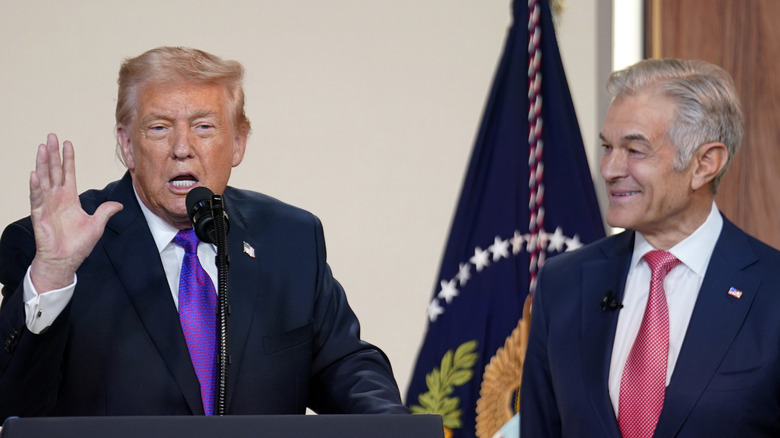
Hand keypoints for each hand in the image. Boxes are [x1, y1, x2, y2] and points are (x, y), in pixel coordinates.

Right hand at [28, 134, 122, 292]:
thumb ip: (106, 211)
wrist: (65, 261)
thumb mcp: (97, 225)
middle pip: (54, 171)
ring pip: (44, 180)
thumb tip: (119, 204)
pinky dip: (35, 186)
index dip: (68, 158)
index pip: (68, 173)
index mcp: (70, 198)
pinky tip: (35, 174)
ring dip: (43, 164)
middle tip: (50, 136)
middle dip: (53, 154)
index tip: (67, 143)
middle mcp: (57, 198)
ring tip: (42, 148)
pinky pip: (36, 198)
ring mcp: (46, 205)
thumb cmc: (78, 244)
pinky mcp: (39, 215)